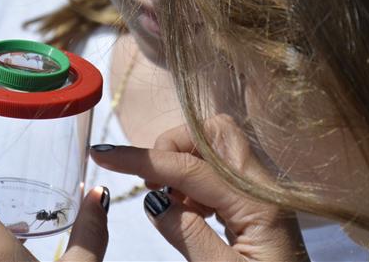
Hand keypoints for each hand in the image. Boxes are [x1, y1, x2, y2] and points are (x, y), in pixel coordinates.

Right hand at [91, 114, 309, 261]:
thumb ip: (188, 236)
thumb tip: (153, 199)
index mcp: (258, 204)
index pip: (190, 167)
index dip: (143, 159)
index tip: (105, 156)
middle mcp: (263, 187)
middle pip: (215, 131)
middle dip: (174, 144)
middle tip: (153, 183)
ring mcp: (262, 191)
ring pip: (217, 146)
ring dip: (184, 163)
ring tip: (173, 204)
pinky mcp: (257, 201)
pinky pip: (221, 170)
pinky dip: (196, 180)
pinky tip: (192, 212)